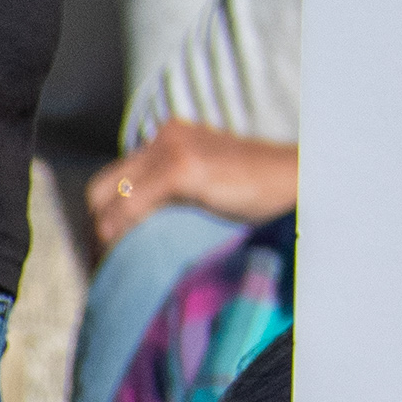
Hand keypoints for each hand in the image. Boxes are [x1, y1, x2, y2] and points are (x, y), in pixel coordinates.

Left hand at [84, 119, 298, 252]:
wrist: (302, 181)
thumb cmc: (264, 191)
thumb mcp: (211, 184)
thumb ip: (177, 193)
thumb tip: (136, 230)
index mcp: (173, 135)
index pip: (115, 179)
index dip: (107, 218)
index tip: (110, 251)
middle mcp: (166, 135)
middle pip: (102, 188)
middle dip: (100, 228)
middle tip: (109, 263)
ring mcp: (173, 148)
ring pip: (111, 199)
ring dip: (109, 236)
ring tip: (118, 266)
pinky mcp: (182, 168)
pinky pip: (131, 208)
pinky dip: (123, 234)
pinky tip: (131, 256)